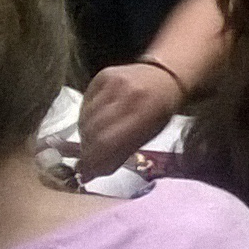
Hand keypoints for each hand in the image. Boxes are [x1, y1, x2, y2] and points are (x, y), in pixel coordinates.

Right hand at [76, 61, 182, 178]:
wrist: (163, 76)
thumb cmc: (159, 110)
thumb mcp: (150, 135)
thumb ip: (121, 154)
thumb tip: (92, 173)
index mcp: (145, 113)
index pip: (107, 142)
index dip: (93, 160)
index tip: (88, 171)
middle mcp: (128, 95)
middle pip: (93, 131)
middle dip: (87, 149)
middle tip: (88, 158)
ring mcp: (114, 82)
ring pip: (85, 118)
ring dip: (85, 135)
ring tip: (93, 140)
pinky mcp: (103, 76)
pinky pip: (84, 103)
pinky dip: (85, 117)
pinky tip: (94, 121)